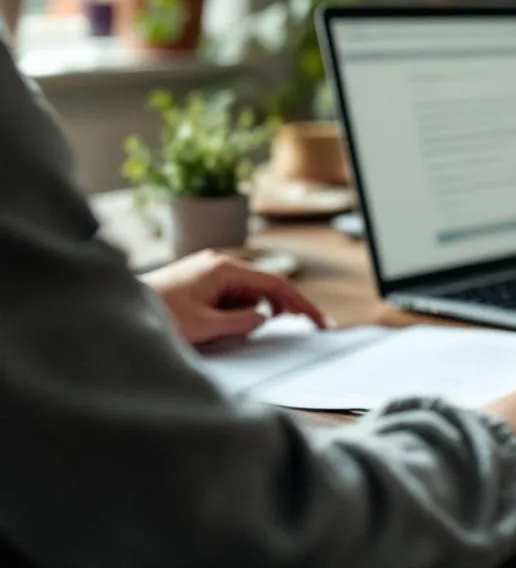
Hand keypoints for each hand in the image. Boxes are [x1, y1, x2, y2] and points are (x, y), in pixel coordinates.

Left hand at [142, 250, 327, 345]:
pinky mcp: (198, 285)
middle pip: (263, 287)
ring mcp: (207, 273)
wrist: (113, 315)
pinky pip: (229, 298)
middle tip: (297, 331)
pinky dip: (234, 314)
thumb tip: (262, 320)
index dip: (301, 304)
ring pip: (246, 295)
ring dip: (250, 315)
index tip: (318, 322)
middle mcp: (218, 265)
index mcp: (224, 268)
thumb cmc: (155, 316)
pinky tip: (227, 329)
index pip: (275, 284)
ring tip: (241, 334)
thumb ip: (241, 322)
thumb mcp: (205, 326)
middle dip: (278, 310)